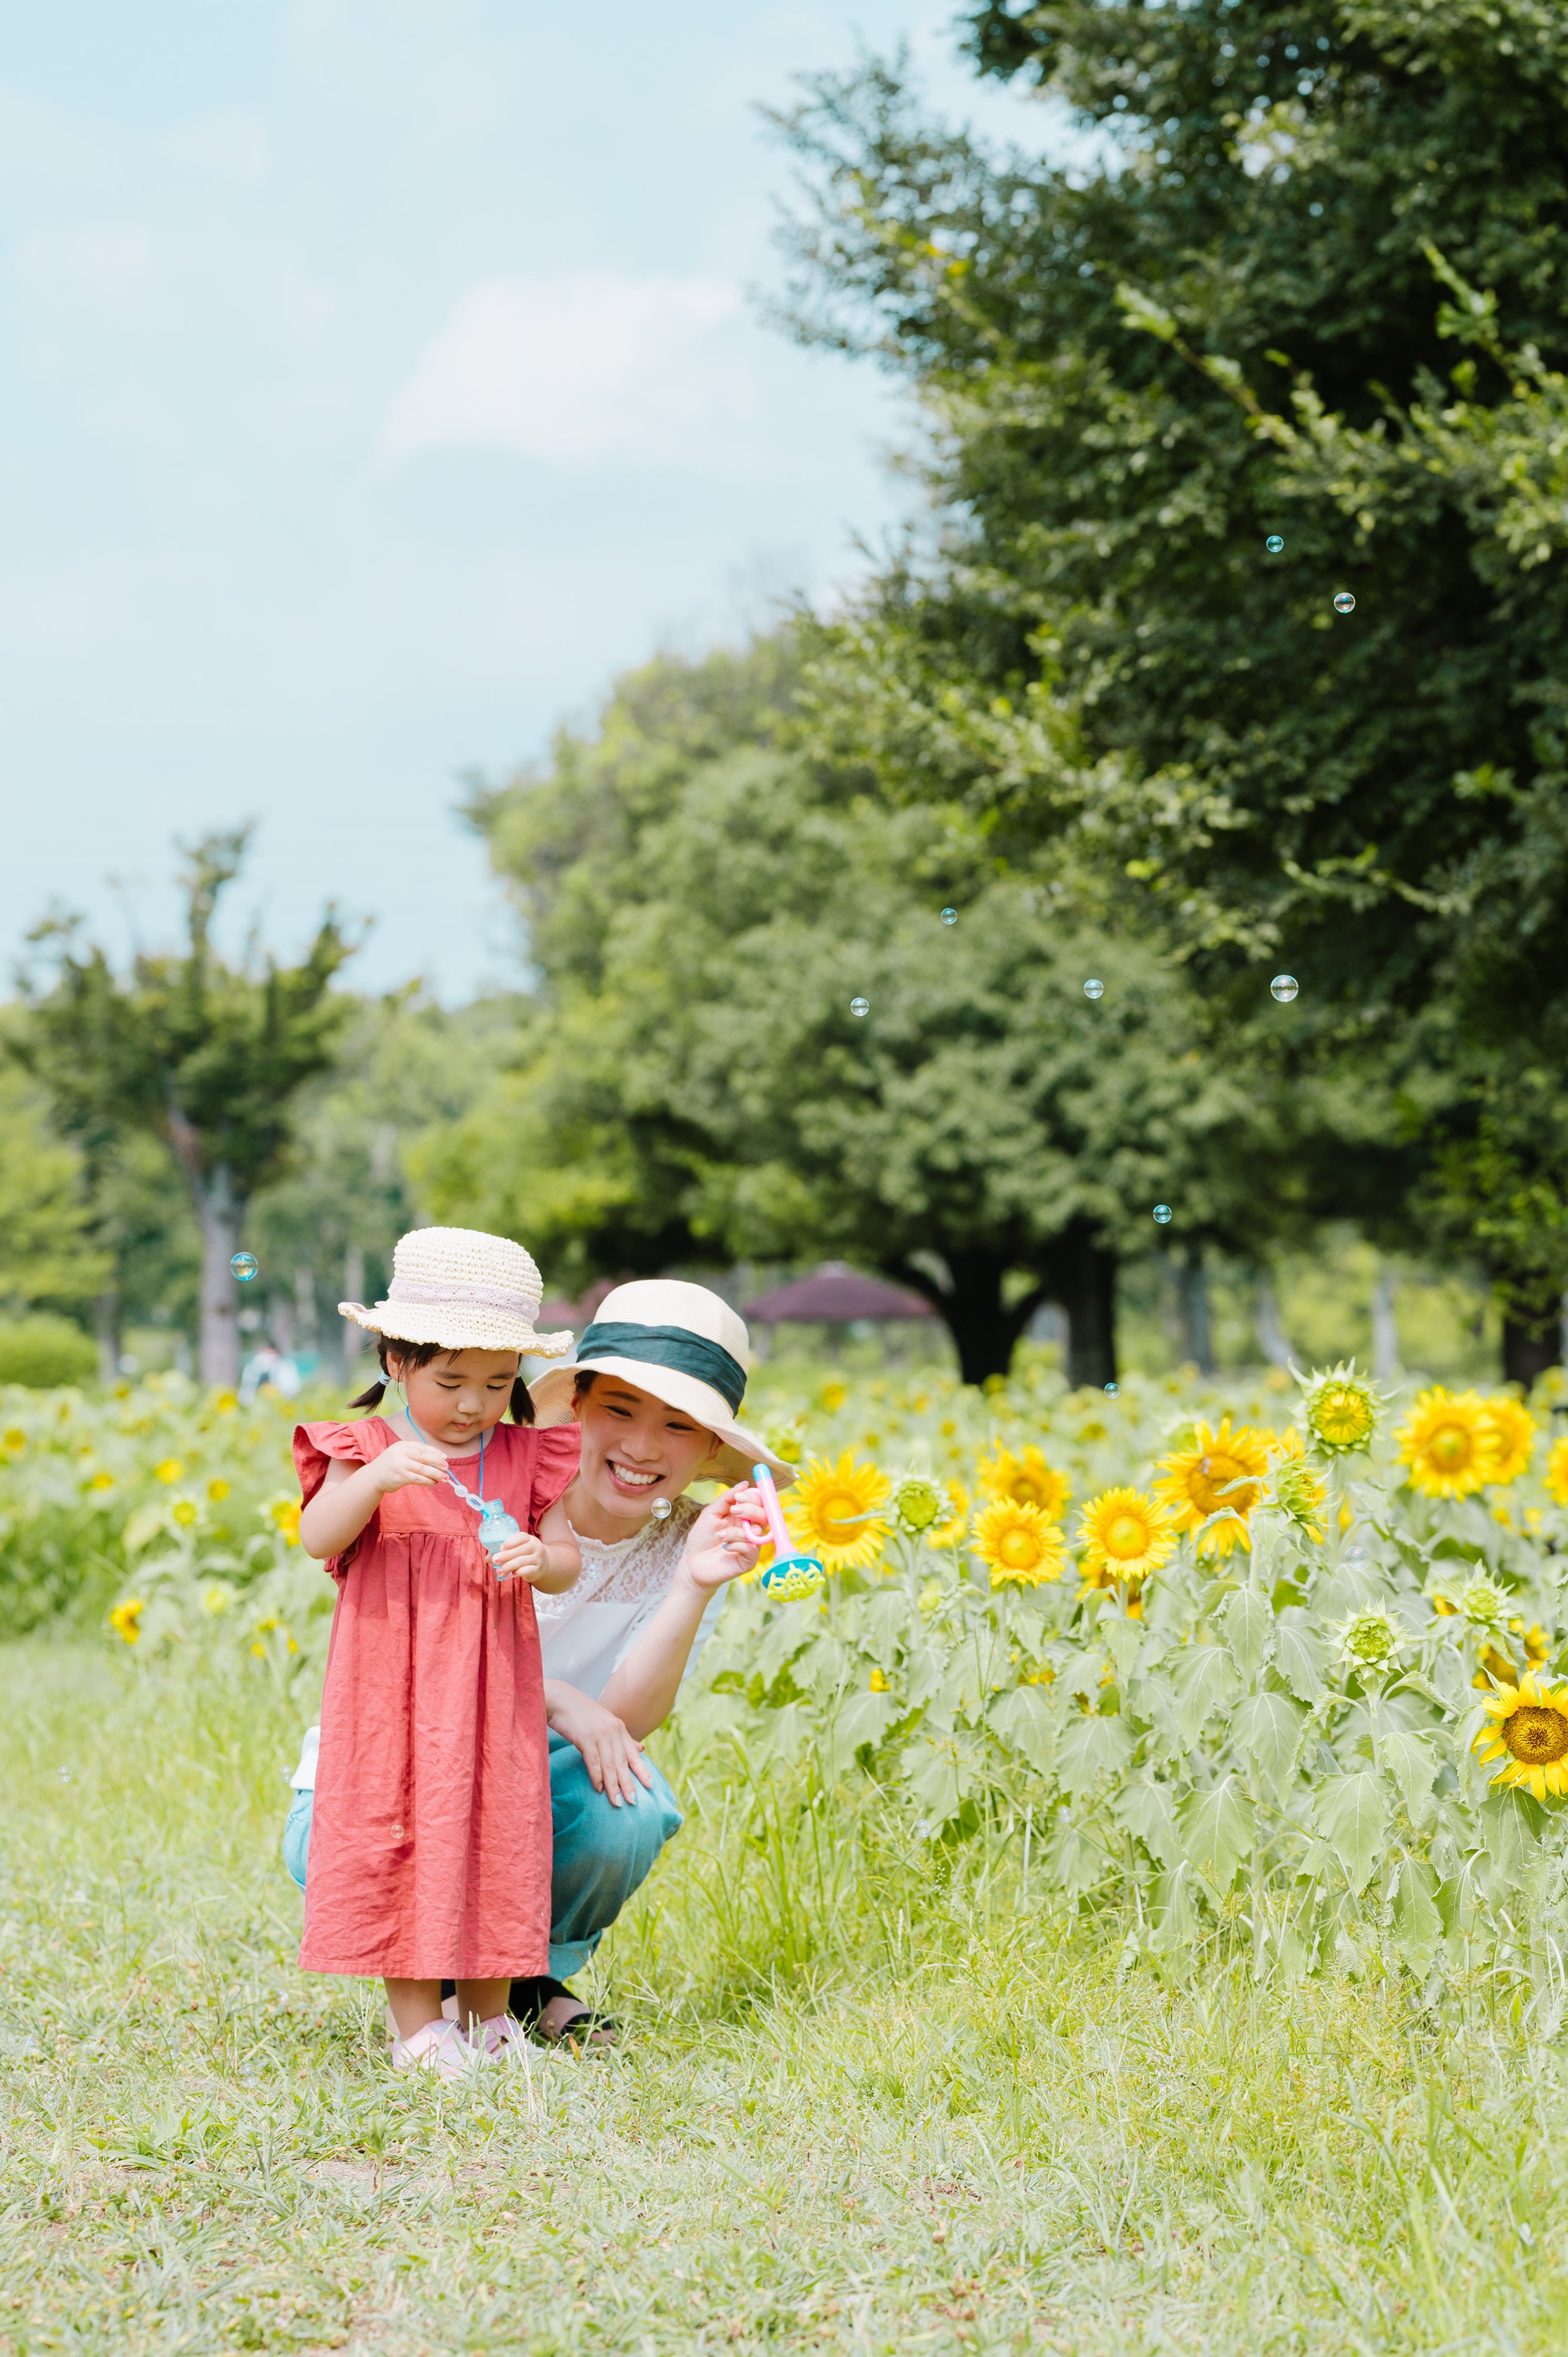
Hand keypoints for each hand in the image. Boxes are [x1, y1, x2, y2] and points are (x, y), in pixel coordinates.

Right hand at [372, 1441, 448, 1494]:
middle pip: (424, 1456)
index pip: (422, 1447)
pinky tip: (434, 1483)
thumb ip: (415, 1454)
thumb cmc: (390, 1465)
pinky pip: (418, 1479)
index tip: (445, 1457)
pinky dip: (428, 1481)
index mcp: (402, 1445)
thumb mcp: (400, 1454)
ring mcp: (400, 1465)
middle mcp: (401, 1453)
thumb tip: (438, 1458)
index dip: (435, 1452)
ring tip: (445, 1478)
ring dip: (436, 1474)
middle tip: (447, 1467)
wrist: (373, 1477)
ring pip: (423, 1469)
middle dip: (438, 1462)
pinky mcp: (400, 1477)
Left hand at [492, 1530, 547, 1583]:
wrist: (542, 1563)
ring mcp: (538, 1558)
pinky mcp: (538, 1570)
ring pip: (522, 1561)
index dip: (511, 1542)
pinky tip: (512, 1574)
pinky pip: (527, 1570)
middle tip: (494, 1560)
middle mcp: (535, 1546)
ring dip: (508, 1566)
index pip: (521, 1537)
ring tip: (499, 1571)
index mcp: (529, 1539)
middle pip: (520, 1550)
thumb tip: (487, 1558)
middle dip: (506, 1555)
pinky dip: (518, 1572)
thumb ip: (502, 1552)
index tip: (501, 1548)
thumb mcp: (516, 1549)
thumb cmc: (523, 1554)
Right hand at [545, 1687, 652, 1806]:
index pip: (633, 1753)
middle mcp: (612, 1730)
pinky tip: (598, 1789)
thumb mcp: (605, 1723)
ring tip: (617, 1802)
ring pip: (610, 1765)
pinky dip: (597, 1777)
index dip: (642, 1770)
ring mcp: (599, 1734)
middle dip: (629, 1783)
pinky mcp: (585, 1738)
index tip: (650, 1786)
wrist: (559, 1699)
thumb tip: (642, 1749)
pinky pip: (593, 1761)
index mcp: (618, 1728)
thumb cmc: (581, 1714)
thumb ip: (623, 1738)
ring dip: (613, 1786)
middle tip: (633, 1802)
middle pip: (623, 1762)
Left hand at [681, 1481, 767, 1592]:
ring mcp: (752, 1545)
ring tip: (719, 1535)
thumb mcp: (711, 1513)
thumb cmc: (702, 1538)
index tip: (739, 1496)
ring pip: (757, 1531)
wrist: (692, 1563)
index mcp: (744, 1517)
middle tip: (733, 1510)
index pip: (760, 1503)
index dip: (754, 1497)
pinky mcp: (749, 1560)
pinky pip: (752, 1548)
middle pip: (765, 1515)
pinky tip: (725, 1547)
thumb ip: (727, 1498)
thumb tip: (744, 1483)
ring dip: (736, 1531)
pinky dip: (737, 1544)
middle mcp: (751, 1530)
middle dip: (750, 1510)